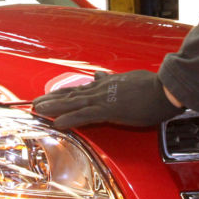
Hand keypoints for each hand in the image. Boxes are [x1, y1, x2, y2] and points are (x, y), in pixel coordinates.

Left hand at [32, 70, 182, 129]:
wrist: (165, 89)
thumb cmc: (151, 86)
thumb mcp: (128, 79)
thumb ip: (111, 79)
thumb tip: (98, 75)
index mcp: (105, 85)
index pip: (79, 89)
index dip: (62, 93)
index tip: (48, 95)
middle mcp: (100, 90)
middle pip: (70, 95)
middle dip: (51, 100)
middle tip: (34, 103)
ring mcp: (103, 99)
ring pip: (72, 103)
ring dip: (53, 107)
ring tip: (38, 110)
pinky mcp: (109, 110)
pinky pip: (84, 116)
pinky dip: (69, 119)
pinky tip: (57, 123)